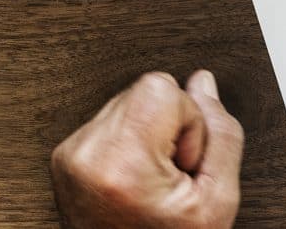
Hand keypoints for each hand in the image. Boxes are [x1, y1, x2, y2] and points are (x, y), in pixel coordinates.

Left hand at [51, 70, 243, 228]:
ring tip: (149, 181)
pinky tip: (132, 180)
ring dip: (146, 136)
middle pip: (144, 91)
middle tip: (168, 177)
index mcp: (121, 164)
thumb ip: (221, 136)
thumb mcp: (216, 202)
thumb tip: (203, 83)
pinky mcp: (64, 158)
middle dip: (167, 128)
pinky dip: (126, 146)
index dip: (188, 122)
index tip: (181, 164)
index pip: (161, 87)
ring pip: (127, 103)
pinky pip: (107, 123)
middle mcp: (87, 155)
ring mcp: (71, 156)